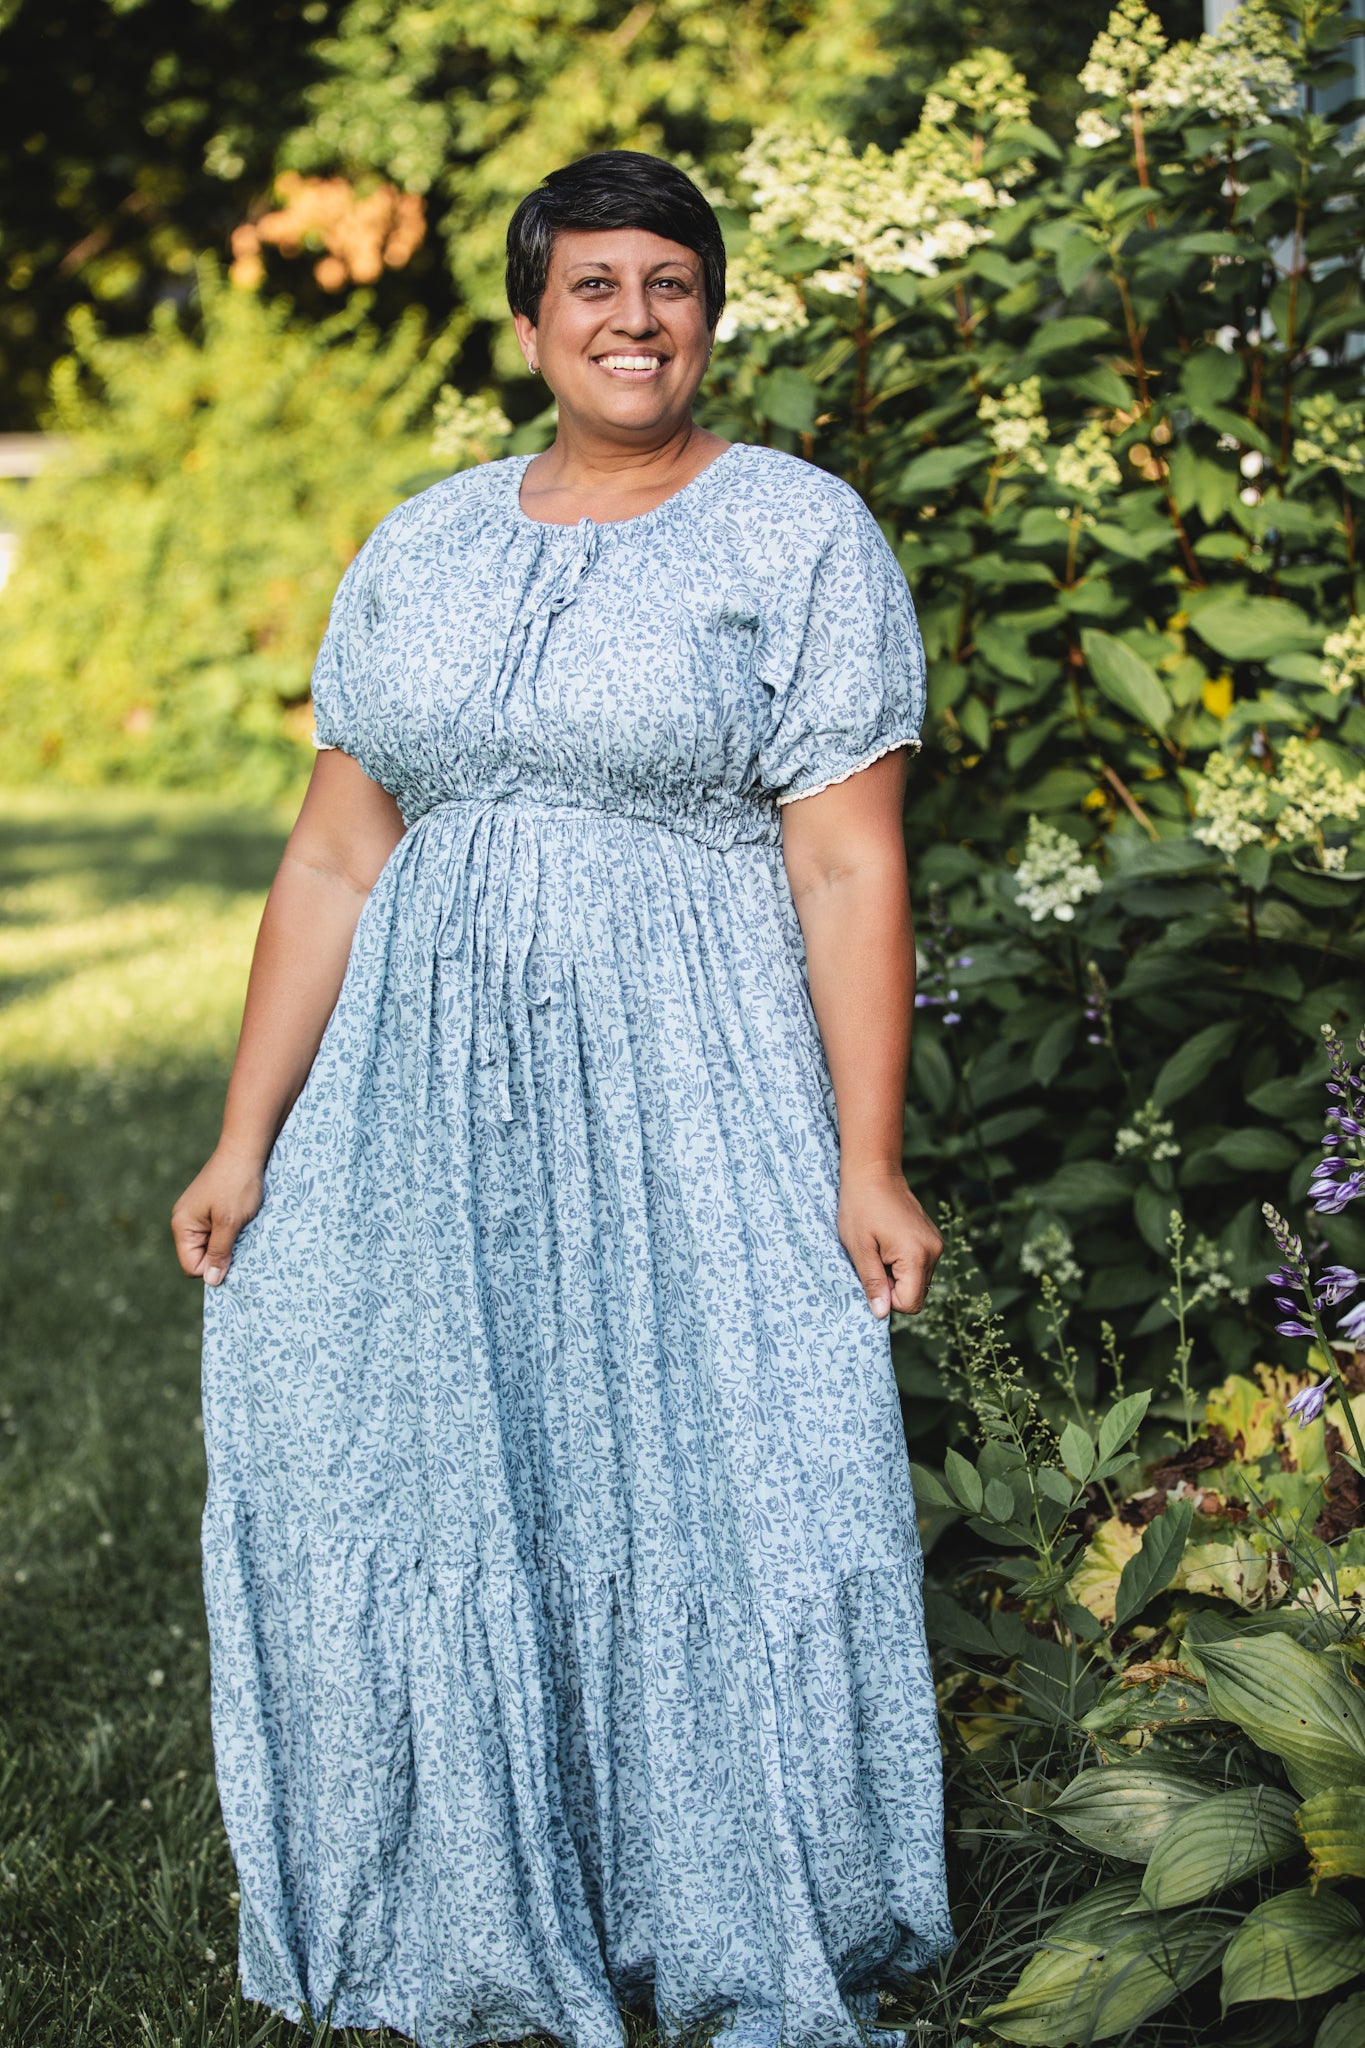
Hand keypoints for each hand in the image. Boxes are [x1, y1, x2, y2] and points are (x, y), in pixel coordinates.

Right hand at [171, 1145, 264, 1287]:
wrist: (245, 1148)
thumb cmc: (237, 1184)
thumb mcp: (230, 1222)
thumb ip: (220, 1252)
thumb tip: (212, 1281)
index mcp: (182, 1225)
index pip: (191, 1266)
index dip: (213, 1267)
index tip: (234, 1254)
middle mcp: (184, 1221)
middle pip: (200, 1257)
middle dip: (221, 1255)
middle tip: (240, 1240)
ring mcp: (197, 1214)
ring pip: (212, 1245)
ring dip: (229, 1243)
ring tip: (242, 1228)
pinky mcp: (211, 1208)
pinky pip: (218, 1231)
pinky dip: (231, 1231)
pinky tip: (243, 1221)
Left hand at [837, 1165, 941, 1320]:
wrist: (873, 1172)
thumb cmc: (860, 1208)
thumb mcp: (860, 1249)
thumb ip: (873, 1283)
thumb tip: (881, 1314)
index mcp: (917, 1255)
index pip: (910, 1304)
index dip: (887, 1297)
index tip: (873, 1272)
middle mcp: (934, 1251)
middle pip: (916, 1294)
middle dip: (892, 1286)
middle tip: (874, 1259)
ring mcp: (936, 1244)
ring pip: (918, 1281)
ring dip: (897, 1275)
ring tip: (880, 1249)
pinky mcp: (933, 1239)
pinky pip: (920, 1266)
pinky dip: (904, 1263)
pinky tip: (888, 1242)